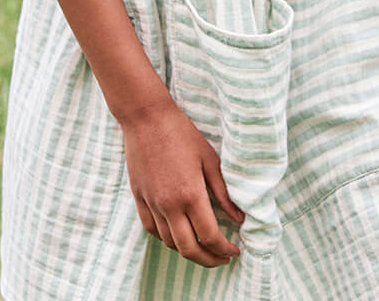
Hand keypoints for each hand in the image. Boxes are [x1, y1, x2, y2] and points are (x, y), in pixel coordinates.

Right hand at [119, 97, 244, 266]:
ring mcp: (151, 202)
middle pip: (189, 249)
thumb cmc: (181, 133)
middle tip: (222, 258)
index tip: (234, 251)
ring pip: (169, 243)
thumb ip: (223, 192)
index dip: (225, 249)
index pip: (210, 236)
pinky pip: (151, 229)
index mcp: (190, 194)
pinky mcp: (139, 197)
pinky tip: (177, 233)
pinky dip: (166, 238)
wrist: (146, 117)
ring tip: (202, 246)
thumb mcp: (209, 159)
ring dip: (188, 251)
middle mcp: (169, 204)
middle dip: (209, 260)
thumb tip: (239, 218)